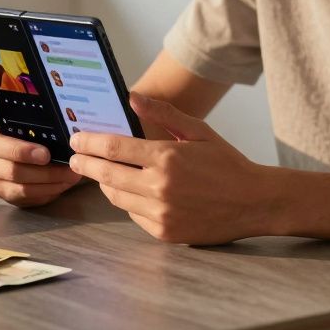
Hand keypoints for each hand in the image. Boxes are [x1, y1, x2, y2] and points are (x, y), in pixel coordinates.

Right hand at [0, 89, 82, 206]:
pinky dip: (45, 189)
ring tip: (69, 172)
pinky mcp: (2, 189)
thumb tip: (67, 109)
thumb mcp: (45, 118)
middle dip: (22, 151)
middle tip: (47, 154)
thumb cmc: (45, 133)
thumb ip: (47, 108)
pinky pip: (22, 192)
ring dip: (44, 174)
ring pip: (13, 173)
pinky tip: (62, 184)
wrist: (45, 162)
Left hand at [68, 93, 278, 244]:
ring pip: (116, 197)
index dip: (89, 143)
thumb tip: (131, 96)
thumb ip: (163, 113)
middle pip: (106, 174)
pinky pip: (133, 215)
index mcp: (167, 157)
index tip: (76, 139)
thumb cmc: (226, 163)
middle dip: (84, 164)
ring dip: (105, 183)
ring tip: (101, 173)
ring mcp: (160, 213)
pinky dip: (128, 202)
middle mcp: (159, 186)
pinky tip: (132, 192)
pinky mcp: (164, 232)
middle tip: (74, 158)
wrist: (254, 202)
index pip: (113, 148)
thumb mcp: (198, 131)